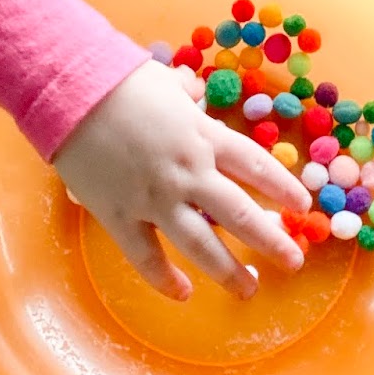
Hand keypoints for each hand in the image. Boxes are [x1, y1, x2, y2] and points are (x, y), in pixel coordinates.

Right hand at [52, 59, 311, 300]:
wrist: (71, 93)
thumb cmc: (120, 81)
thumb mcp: (167, 83)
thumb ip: (187, 96)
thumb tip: (193, 92)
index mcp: (204, 135)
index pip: (256, 166)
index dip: (283, 188)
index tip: (301, 205)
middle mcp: (188, 171)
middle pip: (240, 213)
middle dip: (271, 240)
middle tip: (293, 261)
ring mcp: (155, 198)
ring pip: (201, 244)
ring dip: (228, 270)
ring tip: (249, 288)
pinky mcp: (120, 216)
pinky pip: (147, 257)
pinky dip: (165, 279)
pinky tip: (184, 293)